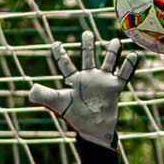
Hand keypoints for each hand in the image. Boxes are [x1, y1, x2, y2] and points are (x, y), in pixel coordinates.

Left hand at [28, 30, 138, 149]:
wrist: (93, 130)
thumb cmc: (75, 117)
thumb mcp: (59, 104)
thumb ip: (44, 96)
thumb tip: (30, 90)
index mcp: (74, 80)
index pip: (65, 64)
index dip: (60, 54)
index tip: (55, 44)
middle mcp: (88, 77)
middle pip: (88, 57)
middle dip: (88, 45)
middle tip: (86, 33)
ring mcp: (102, 81)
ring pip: (108, 62)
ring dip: (112, 52)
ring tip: (116, 41)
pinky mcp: (114, 88)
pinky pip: (123, 75)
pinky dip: (128, 66)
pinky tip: (133, 55)